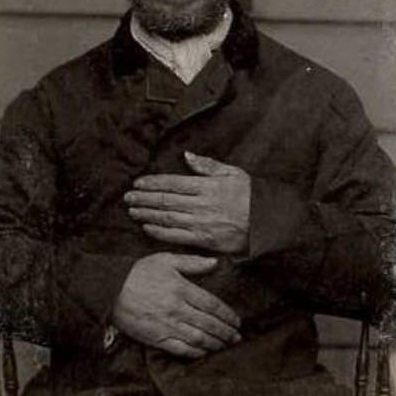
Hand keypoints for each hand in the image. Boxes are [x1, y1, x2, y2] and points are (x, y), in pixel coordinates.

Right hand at [112, 253, 240, 358]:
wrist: (111, 289)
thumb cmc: (139, 272)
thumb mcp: (166, 260)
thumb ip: (192, 262)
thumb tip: (215, 263)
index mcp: (182, 289)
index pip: (213, 305)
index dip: (228, 315)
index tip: (237, 321)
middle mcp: (177, 309)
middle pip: (209, 324)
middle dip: (226, 332)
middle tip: (236, 337)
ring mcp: (167, 325)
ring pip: (198, 339)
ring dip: (215, 344)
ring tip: (225, 345)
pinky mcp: (156, 338)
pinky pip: (180, 349)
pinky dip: (195, 353)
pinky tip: (204, 353)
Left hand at [124, 151, 250, 253]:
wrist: (268, 223)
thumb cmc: (251, 196)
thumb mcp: (233, 173)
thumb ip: (208, 165)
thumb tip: (187, 155)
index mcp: (207, 186)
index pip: (173, 183)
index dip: (153, 183)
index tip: (138, 183)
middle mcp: (202, 204)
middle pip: (166, 200)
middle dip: (144, 199)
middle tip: (127, 197)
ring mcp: (202, 223)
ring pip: (167, 218)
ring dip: (147, 215)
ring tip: (132, 211)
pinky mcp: (205, 240)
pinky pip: (177, 236)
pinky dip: (160, 232)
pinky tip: (147, 228)